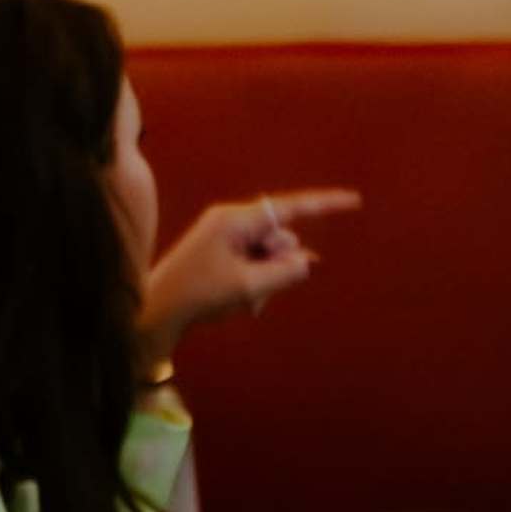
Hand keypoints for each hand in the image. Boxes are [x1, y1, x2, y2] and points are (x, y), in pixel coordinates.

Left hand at [136, 187, 355, 354]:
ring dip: (266, 282)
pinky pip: (255, 266)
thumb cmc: (198, 295)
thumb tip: (307, 261)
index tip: (354, 201)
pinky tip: (235, 301)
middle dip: (280, 266)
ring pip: (270, 257)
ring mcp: (226, 237)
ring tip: (239, 299)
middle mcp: (231, 222)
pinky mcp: (222, 253)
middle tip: (253, 289)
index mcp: (235, 220)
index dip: (325, 205)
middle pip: (281, 240)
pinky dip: (254, 285)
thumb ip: (286, 272)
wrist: (156, 310)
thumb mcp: (249, 287)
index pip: (290, 208)